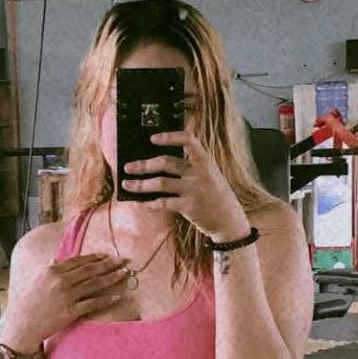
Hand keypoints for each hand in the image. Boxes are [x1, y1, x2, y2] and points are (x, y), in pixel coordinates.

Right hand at [0, 252, 131, 353]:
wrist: (23, 324)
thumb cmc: (29, 302)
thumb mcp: (36, 280)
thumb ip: (48, 268)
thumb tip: (55, 258)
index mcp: (52, 270)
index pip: (79, 260)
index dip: (95, 257)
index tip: (107, 255)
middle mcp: (60, 281)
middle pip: (90, 270)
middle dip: (108, 264)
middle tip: (122, 261)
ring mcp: (66, 296)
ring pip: (94, 284)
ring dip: (111, 278)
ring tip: (124, 273)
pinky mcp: (70, 312)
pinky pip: (92, 304)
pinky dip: (106, 300)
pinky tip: (117, 296)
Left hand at [123, 131, 249, 241]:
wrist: (230, 221)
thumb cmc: (216, 196)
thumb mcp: (211, 174)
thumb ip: (192, 166)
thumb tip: (159, 162)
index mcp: (205, 161)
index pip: (188, 140)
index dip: (169, 137)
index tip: (152, 138)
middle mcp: (200, 173)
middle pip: (165, 162)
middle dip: (144, 165)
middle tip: (128, 167)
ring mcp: (194, 190)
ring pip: (160, 183)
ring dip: (140, 184)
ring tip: (127, 184)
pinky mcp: (189, 207)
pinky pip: (164, 203)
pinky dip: (151, 204)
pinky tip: (142, 204)